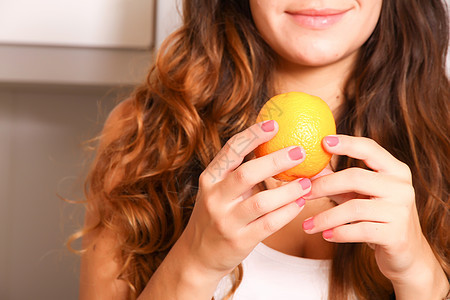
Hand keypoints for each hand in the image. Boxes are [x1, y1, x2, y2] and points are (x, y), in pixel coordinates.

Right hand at [178, 120, 310, 278]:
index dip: (253, 135)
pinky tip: (300, 203)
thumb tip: (273, 145)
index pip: (231, 150)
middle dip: (276, 161)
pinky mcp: (240, 240)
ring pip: (262, 201)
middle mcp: (215, 198)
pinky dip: (288, 212)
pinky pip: (270, 224)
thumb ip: (239, 171)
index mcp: (209, 178)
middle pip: (247, 173)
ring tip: (307, 182)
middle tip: (299, 152)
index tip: (275, 124)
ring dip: (289, 190)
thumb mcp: (218, 190)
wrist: (198, 254)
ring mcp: (226, 221)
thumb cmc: (216, 215)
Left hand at [303, 135, 446, 297]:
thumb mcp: (359, 195)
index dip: (347, 143)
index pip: (370, 149)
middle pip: (355, 177)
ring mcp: (401, 211)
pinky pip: (359, 230)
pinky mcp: (396, 235)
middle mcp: (401, 187)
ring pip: (354, 208)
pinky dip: (338, 233)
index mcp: (395, 170)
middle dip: (324, 185)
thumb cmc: (376, 216)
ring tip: (307, 225)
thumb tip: (307, 170)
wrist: (406, 252)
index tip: (323, 141)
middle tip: (303, 193)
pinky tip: (326, 236)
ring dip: (325, 217)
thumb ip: (337, 181)